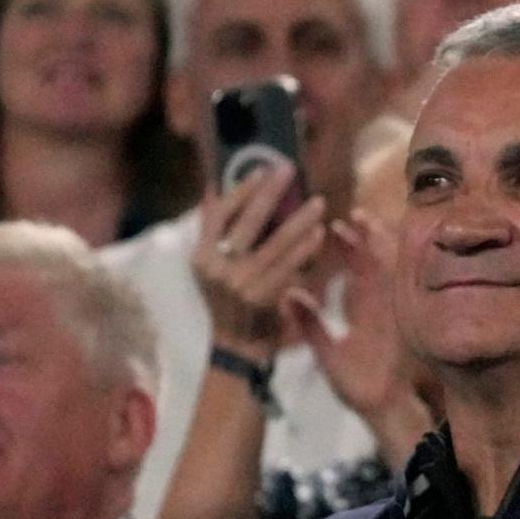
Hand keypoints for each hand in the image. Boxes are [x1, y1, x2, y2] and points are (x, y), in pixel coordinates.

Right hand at [193, 166, 325, 361]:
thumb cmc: (227, 303)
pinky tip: (319, 234)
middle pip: (247, 222)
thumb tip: (215, 188)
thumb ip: (212, 231)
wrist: (234, 349)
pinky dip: (304, 249)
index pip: (218, 214)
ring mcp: (239, 283)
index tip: (260, 170)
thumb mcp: (209, 268)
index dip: (240, 191)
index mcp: (200, 256)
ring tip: (318, 202)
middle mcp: (217, 268)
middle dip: (269, 193)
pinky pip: (288, 267)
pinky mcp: (262, 297)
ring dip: (298, 220)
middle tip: (289, 169)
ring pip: (274, 243)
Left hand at [284, 210, 433, 469]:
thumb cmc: (356, 385)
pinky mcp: (405, 323)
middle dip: (370, 238)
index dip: (351, 247)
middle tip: (357, 216)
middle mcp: (382, 307)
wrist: (382, 409)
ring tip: (366, 224)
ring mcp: (396, 313)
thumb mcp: (327, 352)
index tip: (338, 226)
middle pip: (378, 263)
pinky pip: (402, 292)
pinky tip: (390, 253)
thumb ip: (310, 325)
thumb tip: (289, 295)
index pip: (358, 271)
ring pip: (392, 271)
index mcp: (364, 311)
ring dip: (382, 248)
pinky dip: (398, 270)